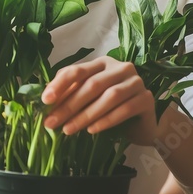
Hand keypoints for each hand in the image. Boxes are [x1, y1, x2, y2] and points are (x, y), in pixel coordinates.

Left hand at [42, 56, 156, 144]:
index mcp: (102, 63)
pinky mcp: (147, 99)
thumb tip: (45, 99)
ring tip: (69, 129)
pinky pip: (125, 109)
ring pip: (109, 97)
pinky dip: (106, 120)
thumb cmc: (110, 108)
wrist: (141, 124)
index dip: (60, 84)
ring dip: (86, 115)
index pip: (77, 70)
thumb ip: (70, 93)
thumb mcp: (88, 98)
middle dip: (69, 105)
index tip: (45, 100)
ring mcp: (136, 82)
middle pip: (92, 85)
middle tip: (52, 122)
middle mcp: (121, 68)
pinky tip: (92, 130)